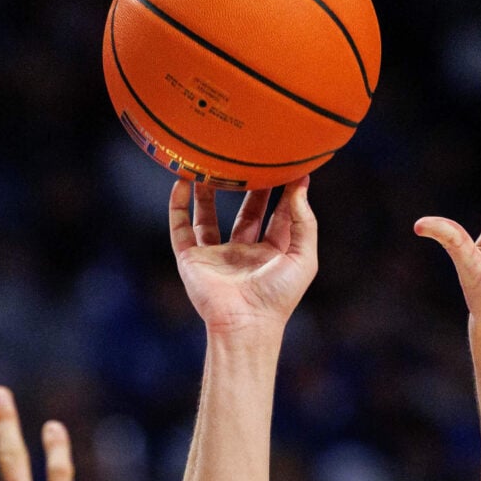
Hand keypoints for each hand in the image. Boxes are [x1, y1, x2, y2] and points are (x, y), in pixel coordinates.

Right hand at [169, 177, 317, 339]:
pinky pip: (181, 229)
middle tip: (252, 156)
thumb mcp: (303, 257)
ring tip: (211, 163)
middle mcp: (244, 252)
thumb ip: (303, 222)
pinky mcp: (192, 259)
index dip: (285, 191)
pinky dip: (177, 207)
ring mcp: (216, 255)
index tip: (289, 164)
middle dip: (250, 185)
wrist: (245, 324)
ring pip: (209, 216)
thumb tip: (300, 188)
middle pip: (247, 211)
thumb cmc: (278, 297)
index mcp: (272, 252)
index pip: (279, 214)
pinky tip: (181, 183)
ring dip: (209, 192)